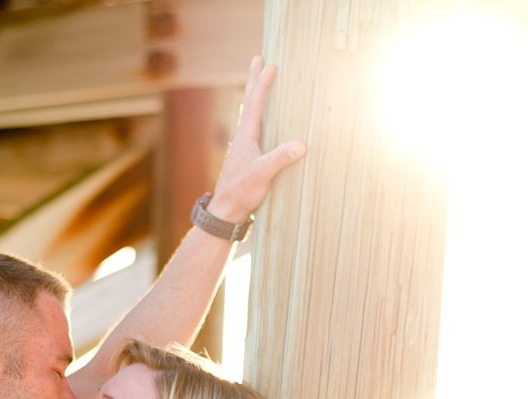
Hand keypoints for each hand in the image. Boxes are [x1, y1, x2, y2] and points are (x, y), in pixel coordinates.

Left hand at [207, 57, 305, 223]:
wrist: (226, 210)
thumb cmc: (241, 192)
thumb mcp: (263, 174)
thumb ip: (280, 158)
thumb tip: (301, 145)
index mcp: (246, 136)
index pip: (255, 103)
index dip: (263, 84)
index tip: (271, 65)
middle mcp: (243, 137)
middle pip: (249, 101)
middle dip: (254, 80)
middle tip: (258, 59)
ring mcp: (244, 146)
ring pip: (250, 113)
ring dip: (256, 95)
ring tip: (260, 83)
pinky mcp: (247, 156)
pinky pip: (254, 127)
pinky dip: (259, 115)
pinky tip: (264, 121)